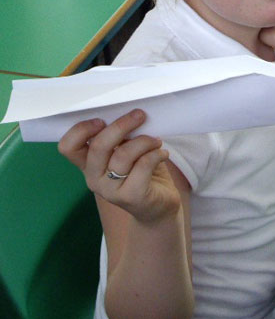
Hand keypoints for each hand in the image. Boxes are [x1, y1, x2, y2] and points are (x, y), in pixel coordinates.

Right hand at [58, 109, 181, 222]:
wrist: (158, 206)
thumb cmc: (141, 171)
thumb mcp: (125, 150)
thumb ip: (120, 138)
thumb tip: (129, 113)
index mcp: (88, 164)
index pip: (68, 147)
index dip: (81, 129)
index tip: (102, 120)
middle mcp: (94, 178)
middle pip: (99, 146)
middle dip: (121, 125)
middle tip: (140, 115)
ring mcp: (110, 190)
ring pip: (123, 154)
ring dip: (144, 141)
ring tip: (156, 140)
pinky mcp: (131, 197)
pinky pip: (143, 165)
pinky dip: (156, 154)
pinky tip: (163, 154)